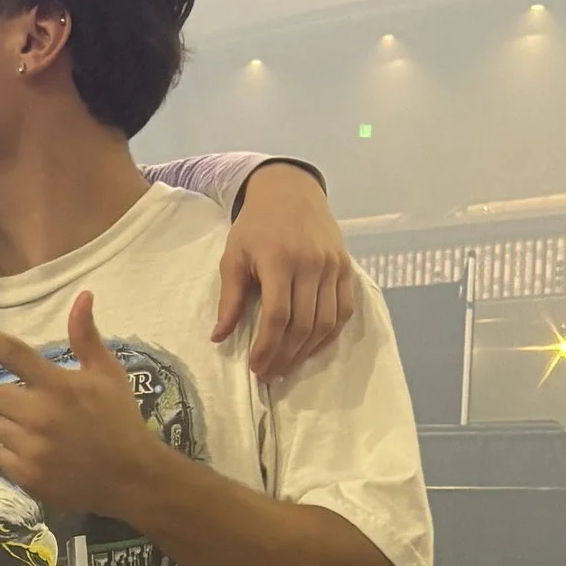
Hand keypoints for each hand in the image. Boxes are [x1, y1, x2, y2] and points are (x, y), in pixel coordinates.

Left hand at [0, 292, 163, 516]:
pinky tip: (44, 457)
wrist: (134, 478)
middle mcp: (39, 415)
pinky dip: (17, 456)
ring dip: (15, 427)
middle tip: (42, 407)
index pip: (13, 354)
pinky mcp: (27, 476)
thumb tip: (83, 295)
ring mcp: (32, 449)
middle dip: (15, 399)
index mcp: (58, 386)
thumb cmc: (121, 420)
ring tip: (45, 435)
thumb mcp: (108, 374)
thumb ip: (86, 338)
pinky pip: (2, 457)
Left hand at [212, 163, 356, 382]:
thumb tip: (219, 337)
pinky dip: (329, 336)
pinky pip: (344, 312)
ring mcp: (333, 267)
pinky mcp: (346, 269)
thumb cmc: (256, 226)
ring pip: (326, 323)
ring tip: (287, 365)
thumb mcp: (234, 256)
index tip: (255, 367)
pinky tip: (311, 348)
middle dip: (285, 356)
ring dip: (306, 352)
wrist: (291, 192)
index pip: (277, 316)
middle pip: (303, 324)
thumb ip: (230, 298)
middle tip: (269, 373)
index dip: (267, 347)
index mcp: (279, 260)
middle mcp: (311, 264)